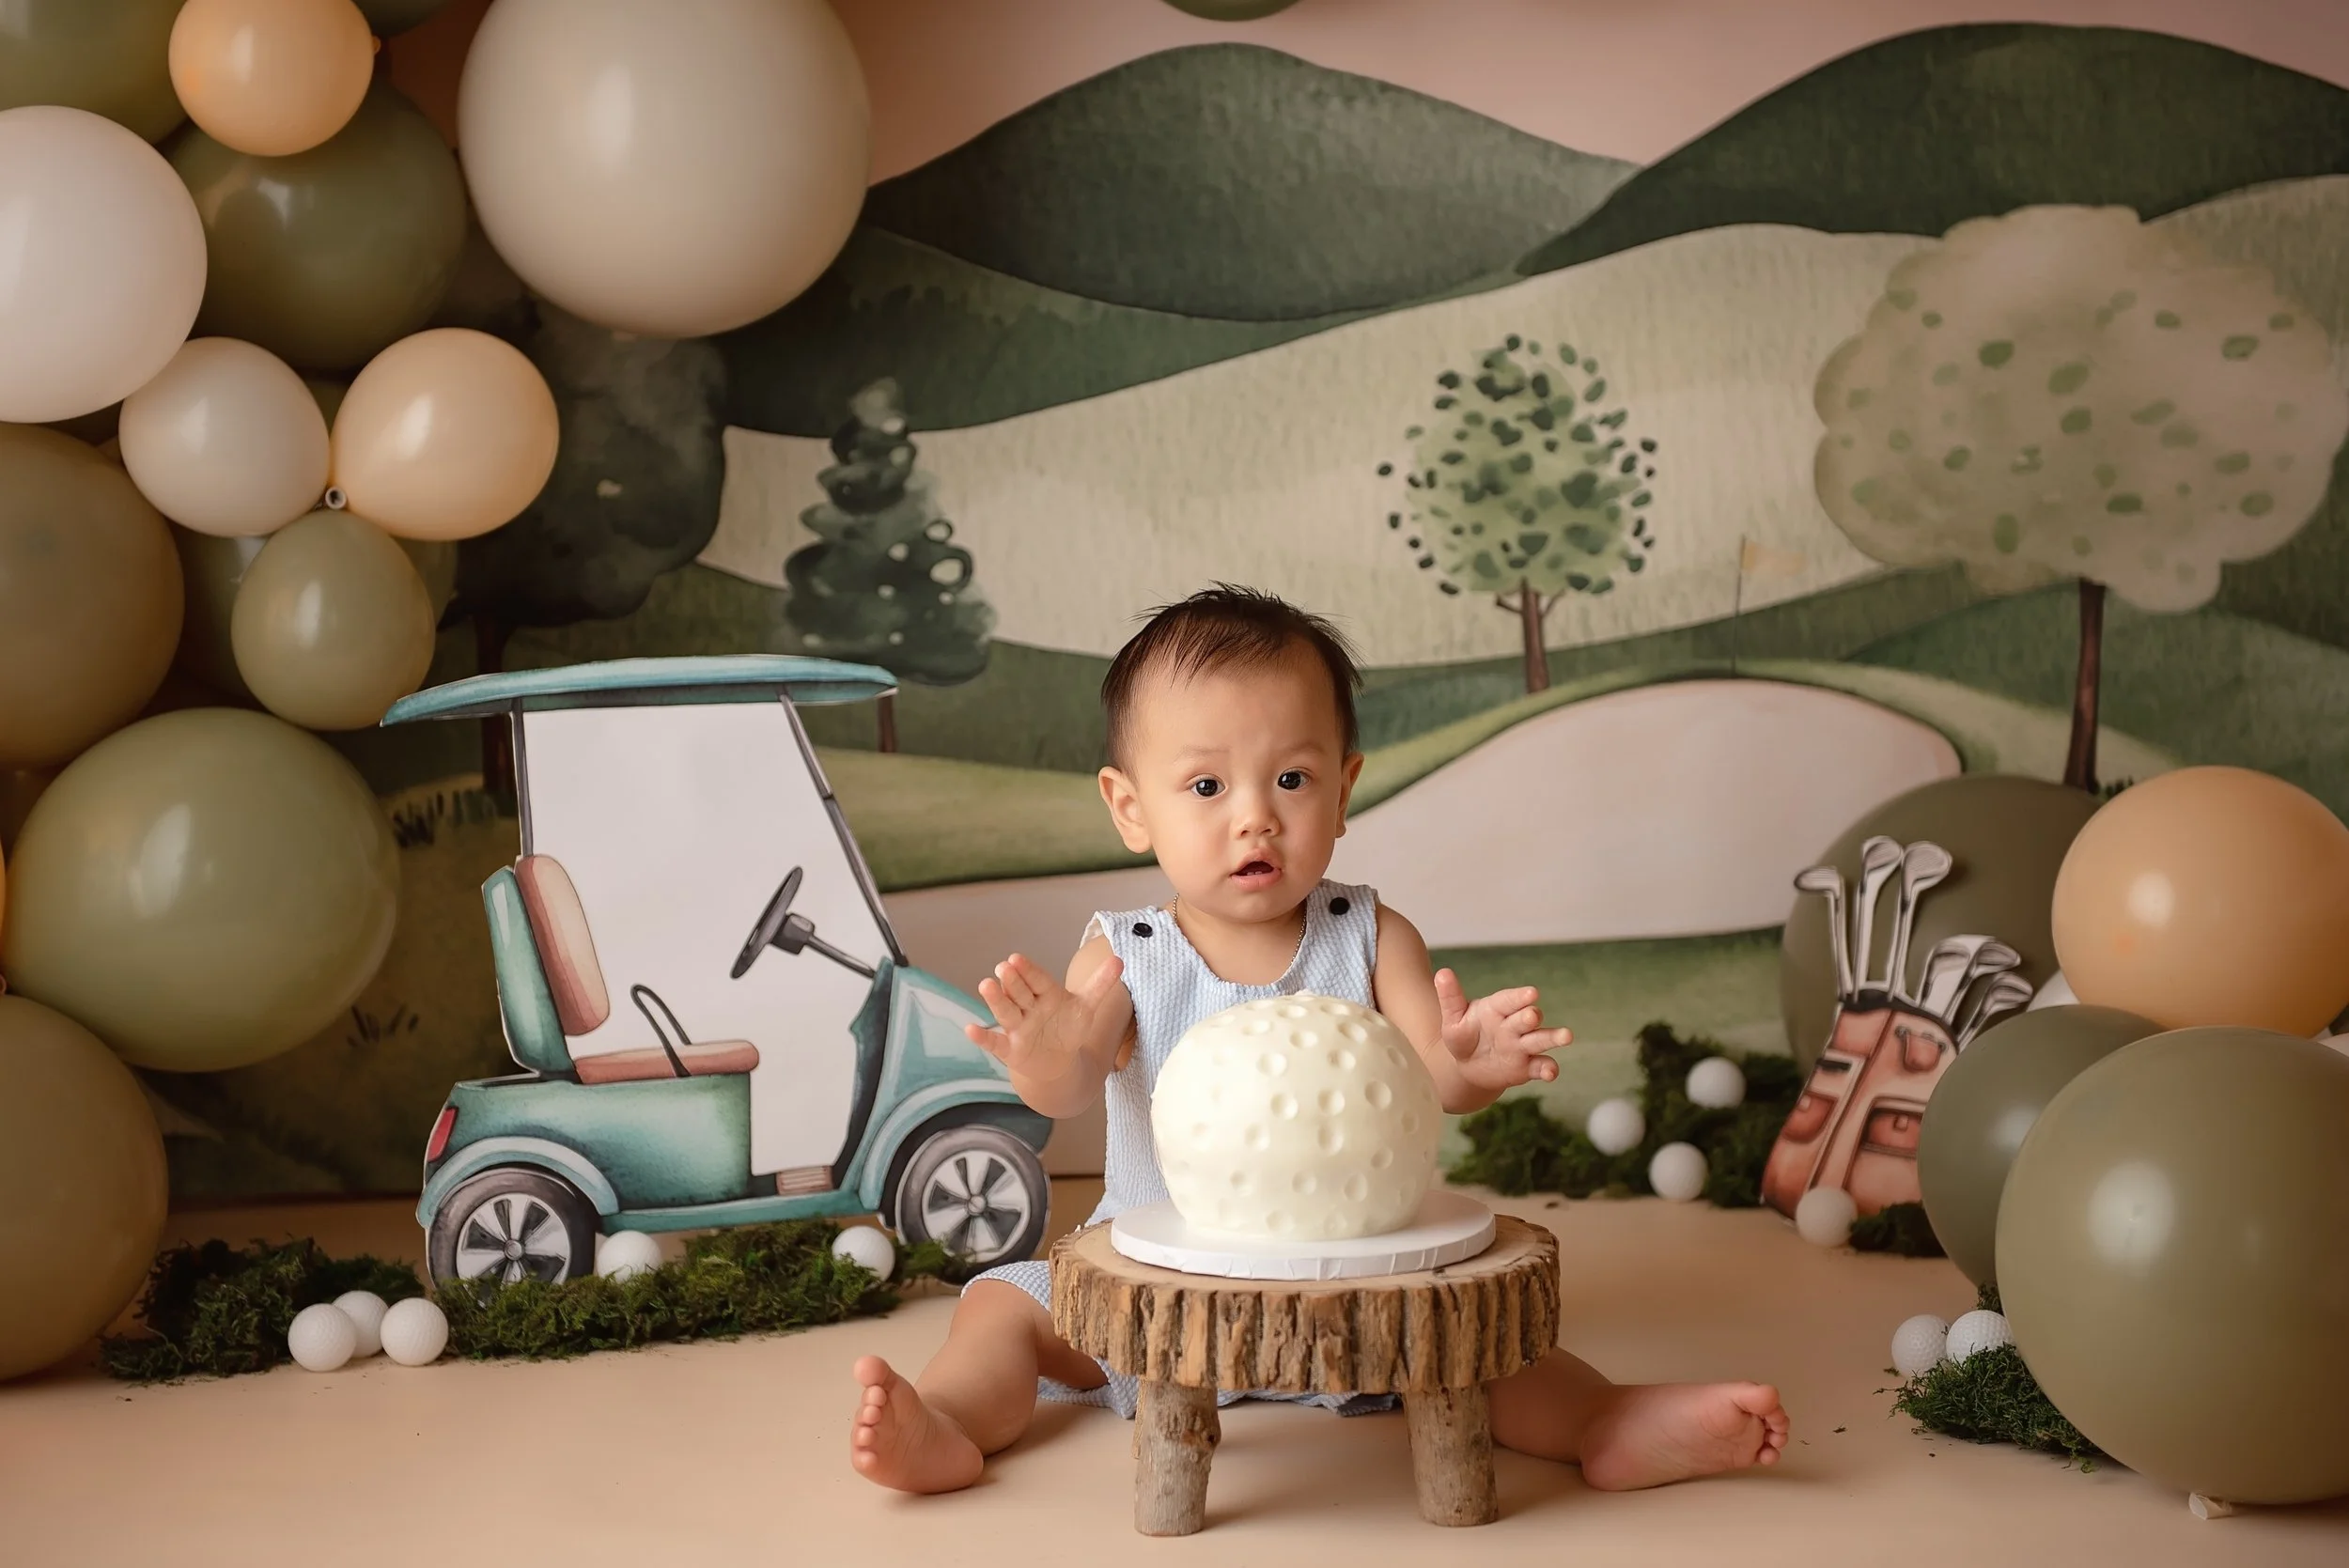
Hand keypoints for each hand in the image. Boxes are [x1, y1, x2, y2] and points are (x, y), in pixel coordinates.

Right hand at [964, 951, 1127, 1089]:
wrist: (1058, 1061)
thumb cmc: (1068, 1027)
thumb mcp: (1085, 1006)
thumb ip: (1100, 984)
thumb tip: (1120, 960)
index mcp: (1045, 993)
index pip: (1037, 979)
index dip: (1028, 970)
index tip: (1016, 958)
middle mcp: (1028, 1007)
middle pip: (1019, 992)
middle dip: (1012, 980)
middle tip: (1004, 967)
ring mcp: (1017, 1027)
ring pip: (1005, 1011)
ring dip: (995, 999)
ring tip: (986, 985)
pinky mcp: (1010, 1049)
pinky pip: (994, 1043)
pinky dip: (982, 1037)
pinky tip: (971, 1029)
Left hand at [1433, 969, 1571, 1091]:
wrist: (1467, 1065)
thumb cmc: (1462, 1034)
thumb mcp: (1452, 1017)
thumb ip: (1450, 996)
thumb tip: (1442, 973)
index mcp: (1497, 1008)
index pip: (1509, 1000)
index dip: (1519, 997)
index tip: (1531, 992)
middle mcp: (1514, 1024)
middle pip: (1527, 1018)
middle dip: (1530, 1016)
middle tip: (1533, 1015)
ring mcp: (1523, 1045)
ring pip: (1541, 1039)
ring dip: (1553, 1037)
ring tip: (1566, 1035)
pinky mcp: (1528, 1066)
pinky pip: (1541, 1066)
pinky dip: (1548, 1069)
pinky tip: (1551, 1073)